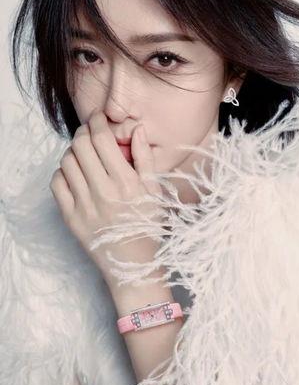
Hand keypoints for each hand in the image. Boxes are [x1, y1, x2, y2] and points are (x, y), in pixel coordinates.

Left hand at [49, 112, 162, 285]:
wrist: (134, 266)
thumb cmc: (149, 227)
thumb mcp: (156, 192)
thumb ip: (145, 159)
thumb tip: (136, 130)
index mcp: (126, 184)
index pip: (102, 140)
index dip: (98, 122)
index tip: (99, 118)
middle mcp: (103, 192)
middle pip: (81, 145)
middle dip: (84, 132)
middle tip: (90, 132)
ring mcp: (84, 206)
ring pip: (67, 162)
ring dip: (74, 152)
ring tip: (85, 155)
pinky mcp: (71, 218)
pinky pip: (57, 184)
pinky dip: (63, 173)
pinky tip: (76, 175)